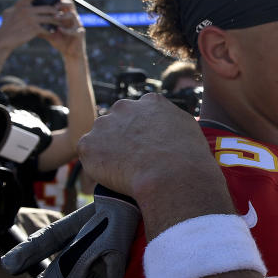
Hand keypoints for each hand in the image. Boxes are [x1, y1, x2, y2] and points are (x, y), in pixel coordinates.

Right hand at [0, 0, 60, 50]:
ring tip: (61, 23)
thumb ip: (17, 7)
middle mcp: (26, 10)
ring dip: (56, 21)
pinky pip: (47, 29)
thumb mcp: (9, 13)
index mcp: (20, 5)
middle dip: (55, 11)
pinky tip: (52, 32)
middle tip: (60, 13)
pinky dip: (50, 31)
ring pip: (50, 18)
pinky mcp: (34, 29)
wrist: (3, 39)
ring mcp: (31, 19)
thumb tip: (23, 2)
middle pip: (48, 8)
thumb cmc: (6, 26)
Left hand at [40, 0, 85, 58]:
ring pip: (73, 15)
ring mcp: (77, 25)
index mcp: (65, 16)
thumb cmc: (60, 41)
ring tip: (56, 18)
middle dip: (62, 3)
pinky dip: (66, 29)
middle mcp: (72, 18)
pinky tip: (59, 30)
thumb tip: (26, 20)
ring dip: (63, 16)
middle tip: (53, 6)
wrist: (69, 53)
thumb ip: (40, 25)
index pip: (63, 2)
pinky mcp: (80, 34)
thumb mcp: (48, 32)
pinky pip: (75, 30)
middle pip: (71, 4)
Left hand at [77, 93, 214, 199]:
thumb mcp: (189, 128)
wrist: (172, 175)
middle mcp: (124, 107)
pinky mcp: (88, 145)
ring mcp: (103, 125)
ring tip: (125, 170)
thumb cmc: (188, 156)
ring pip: (101, 138)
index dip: (144, 130)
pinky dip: (98, 166)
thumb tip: (167, 128)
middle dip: (123, 137)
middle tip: (134, 159)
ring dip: (109, 150)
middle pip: (118, 121)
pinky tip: (115, 175)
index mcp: (151, 101)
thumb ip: (172, 121)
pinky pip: (89, 156)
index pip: (141, 112)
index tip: (148, 145)